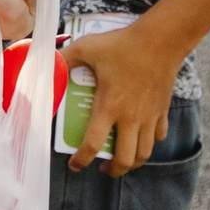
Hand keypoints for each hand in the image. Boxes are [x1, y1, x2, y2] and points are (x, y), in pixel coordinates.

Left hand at [61, 20, 180, 174]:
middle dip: (113, 169)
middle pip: (125, 159)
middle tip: (101, 167)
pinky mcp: (162, 110)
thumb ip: (65, 58)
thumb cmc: (122, 44)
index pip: (93, 144)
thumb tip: (47, 64)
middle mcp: (131, 118)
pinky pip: (159, 135)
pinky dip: (150, 142)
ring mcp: (150, 116)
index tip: (74, 165)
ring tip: (121, 159)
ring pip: (145, 152)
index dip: (81, 159)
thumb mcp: (87, 48)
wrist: (161, 40)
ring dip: (132, 162)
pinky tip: (142, 137)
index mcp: (110, 107)